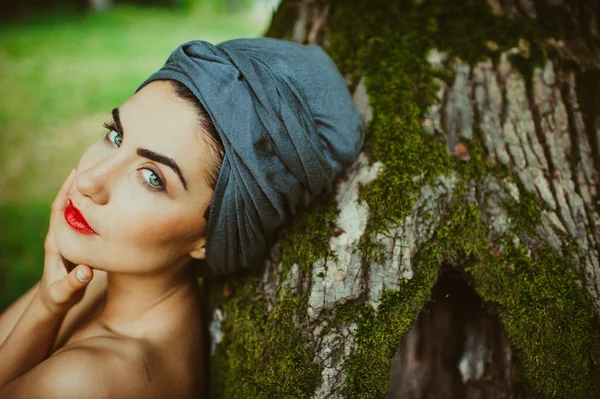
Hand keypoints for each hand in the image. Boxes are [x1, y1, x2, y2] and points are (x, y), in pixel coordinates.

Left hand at [38, 168, 93, 315]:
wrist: (53, 303)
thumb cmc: (59, 297)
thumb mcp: (66, 292)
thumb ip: (75, 282)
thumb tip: (87, 270)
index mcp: (55, 243)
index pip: (58, 211)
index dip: (65, 192)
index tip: (75, 174)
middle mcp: (60, 236)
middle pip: (67, 205)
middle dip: (76, 186)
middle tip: (90, 167)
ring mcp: (68, 239)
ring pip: (77, 212)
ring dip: (86, 196)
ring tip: (100, 179)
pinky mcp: (77, 243)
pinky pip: (86, 221)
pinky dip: (94, 210)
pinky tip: (107, 204)